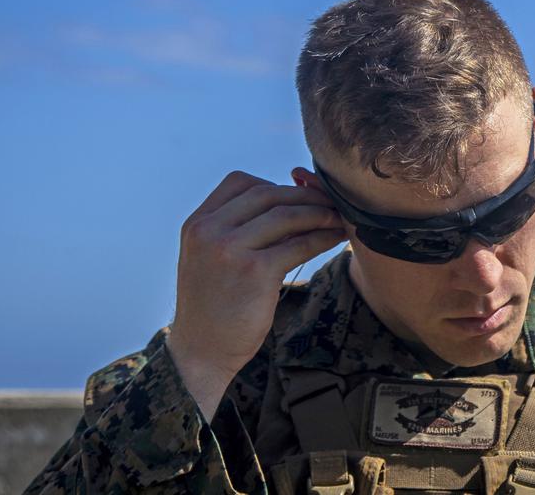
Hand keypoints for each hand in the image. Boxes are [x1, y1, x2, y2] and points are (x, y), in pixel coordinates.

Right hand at [167, 170, 345, 386]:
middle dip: (304, 195)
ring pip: (286, 215)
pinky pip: (298, 244)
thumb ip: (237, 229)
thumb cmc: (214, 306)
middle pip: (267, 193)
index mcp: (197, 223)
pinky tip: (335, 239)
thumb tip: (289, 203)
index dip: (274, 184)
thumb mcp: (211, 258)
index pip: (240, 182)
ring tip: (337, 218)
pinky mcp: (255, 271)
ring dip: (318, 213)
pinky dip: (322, 238)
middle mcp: (209, 230)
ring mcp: (230, 249)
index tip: (298, 196)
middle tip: (329, 202)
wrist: (201, 352)